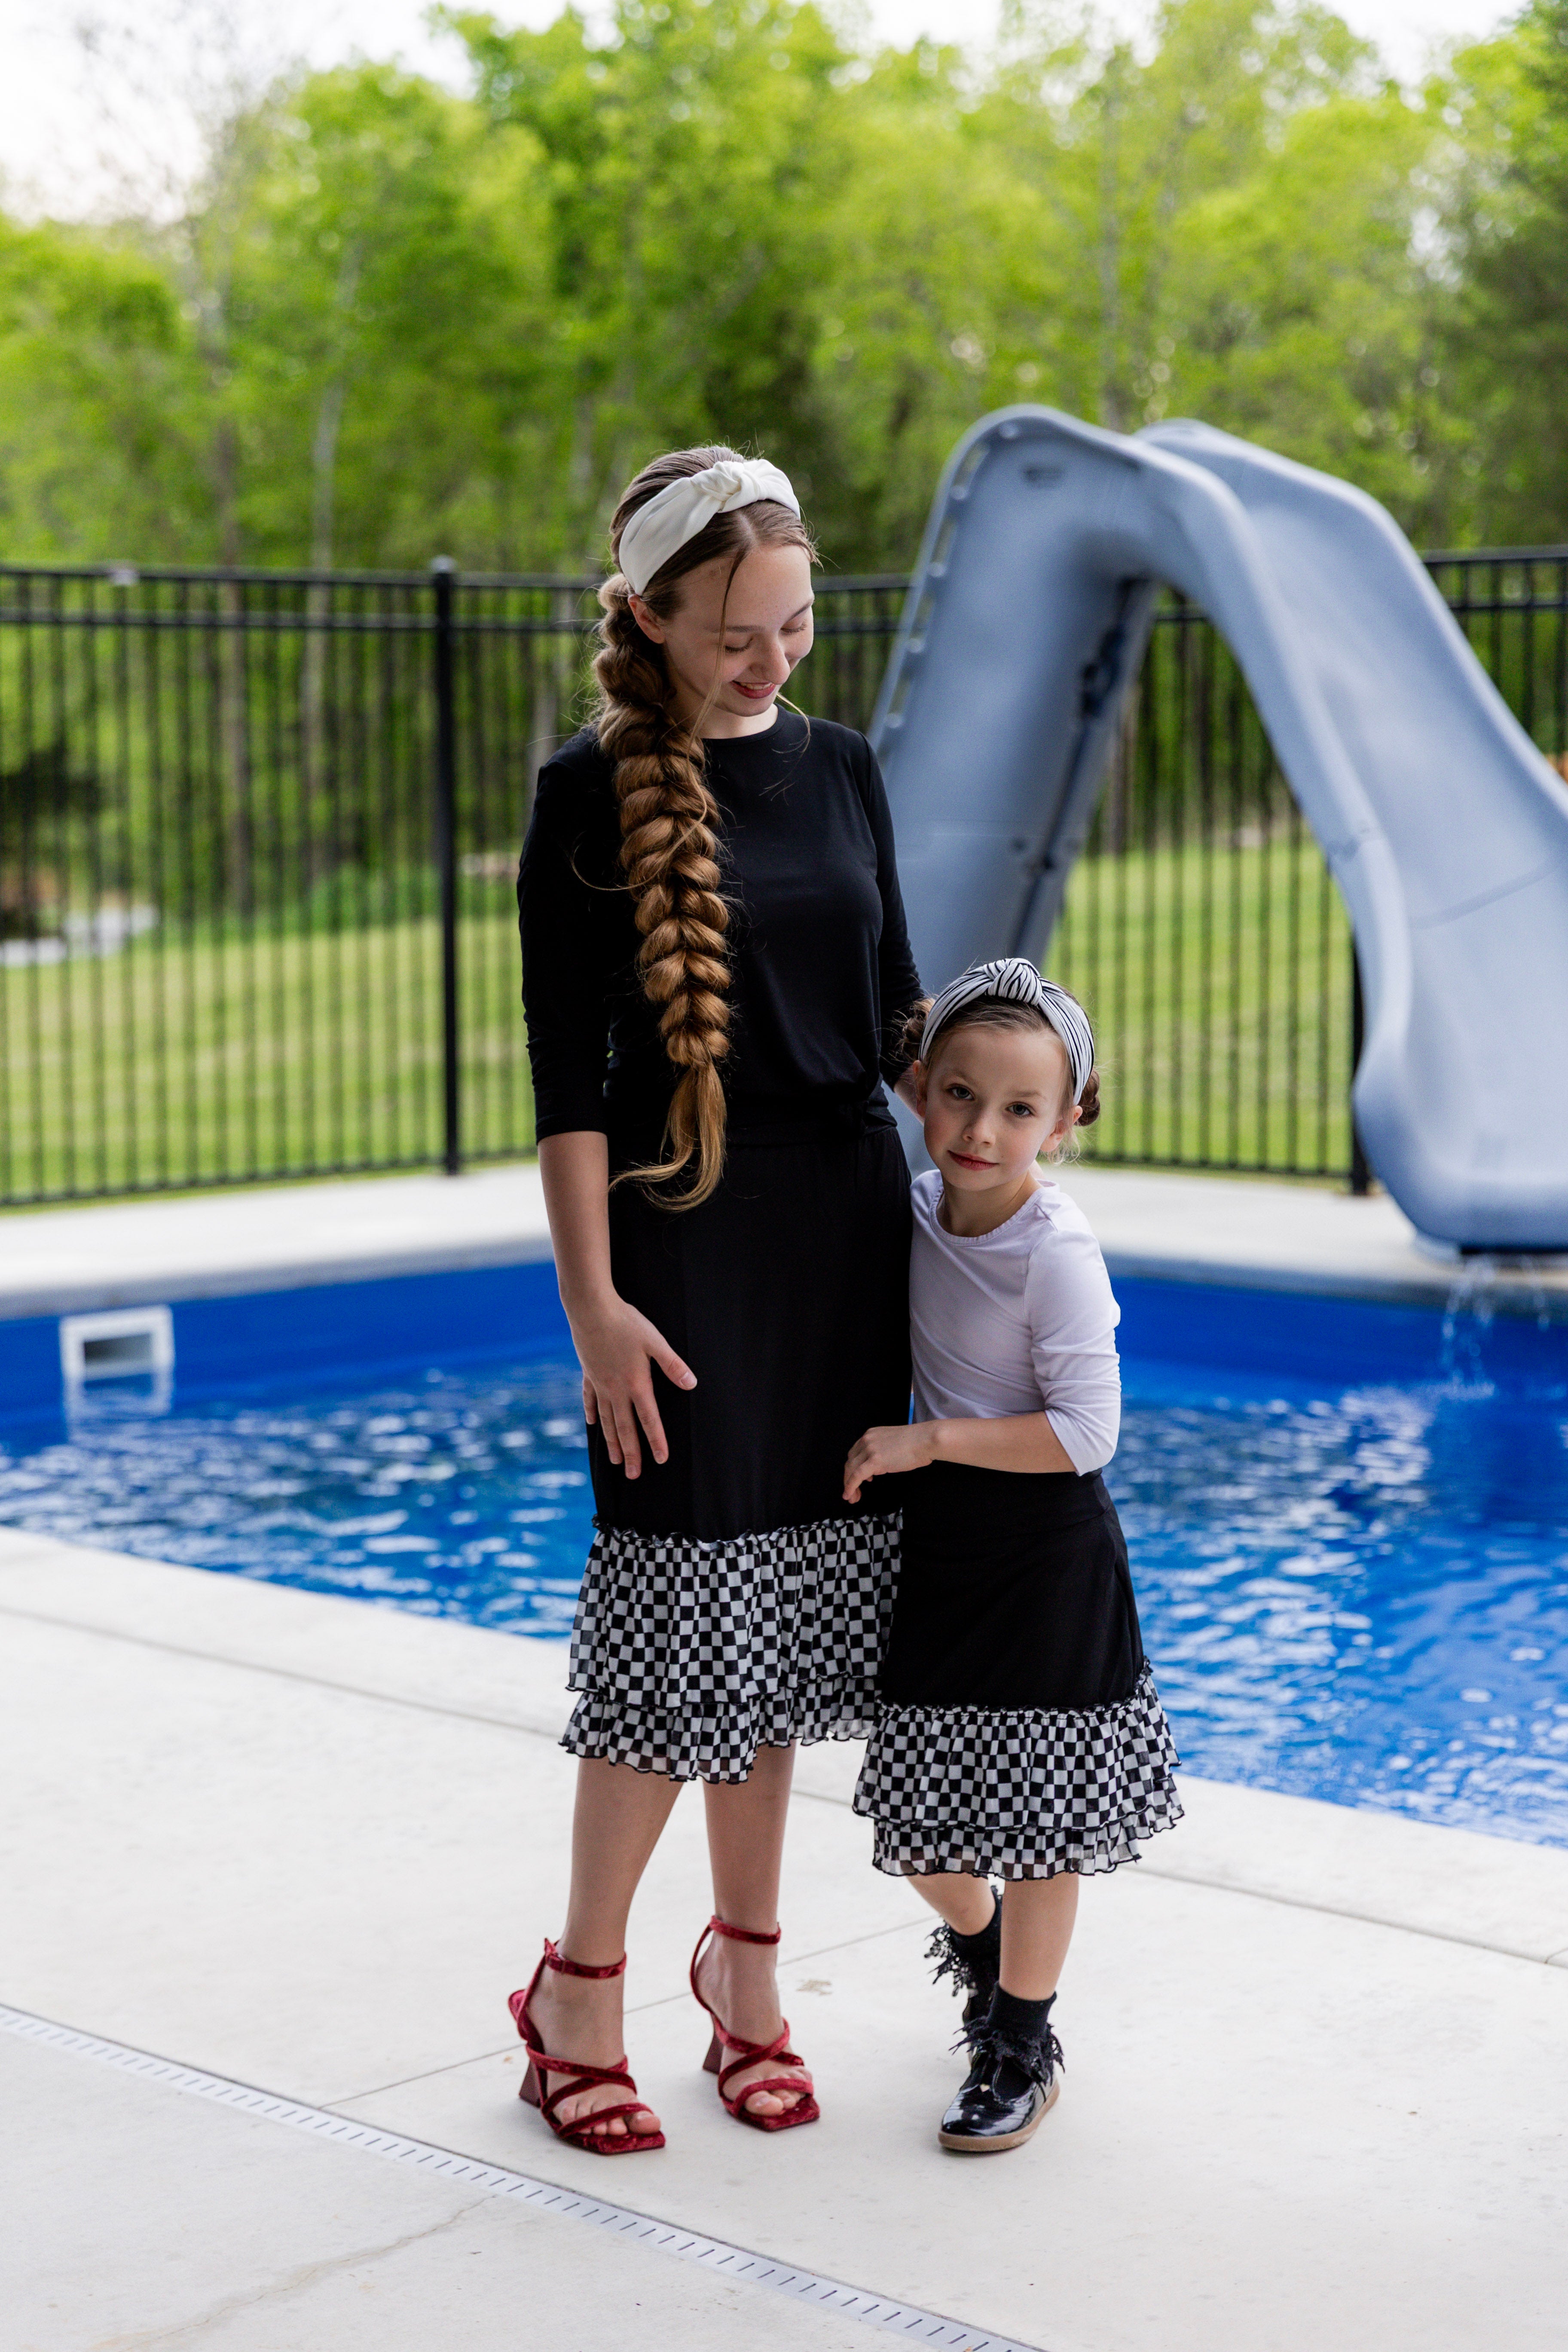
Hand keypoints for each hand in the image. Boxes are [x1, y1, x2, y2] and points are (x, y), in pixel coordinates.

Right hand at [570, 1294, 695, 1479]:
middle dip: (631, 1453)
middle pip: (625, 1428)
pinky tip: (591, 1424)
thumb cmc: (626, 1322)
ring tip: (614, 1461)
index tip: (661, 1460)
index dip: (656, 1441)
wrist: (590, 1309)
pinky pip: (589, 1399)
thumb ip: (673, 1365)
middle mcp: (616, 1389)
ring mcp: (599, 1383)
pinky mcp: (588, 1373)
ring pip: (606, 1420)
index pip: (649, 1419)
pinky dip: (591, 1413)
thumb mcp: (655, 1341)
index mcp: (636, 1383)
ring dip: (612, 1442)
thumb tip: (691, 1384)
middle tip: (634, 1475)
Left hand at [843, 1421, 935, 1503]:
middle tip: (851, 1491)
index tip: (855, 1479)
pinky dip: (851, 1486)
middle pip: (850, 1462)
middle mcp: (867, 1440)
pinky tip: (850, 1494)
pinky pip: (857, 1476)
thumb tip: (878, 1466)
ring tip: (852, 1497)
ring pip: (851, 1470)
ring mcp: (870, 1449)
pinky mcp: (875, 1460)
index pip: (854, 1453)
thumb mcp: (892, 1443)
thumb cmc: (916, 1443)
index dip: (853, 1468)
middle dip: (848, 1478)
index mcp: (871, 1434)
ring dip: (848, 1485)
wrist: (925, 1440)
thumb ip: (882, 1452)